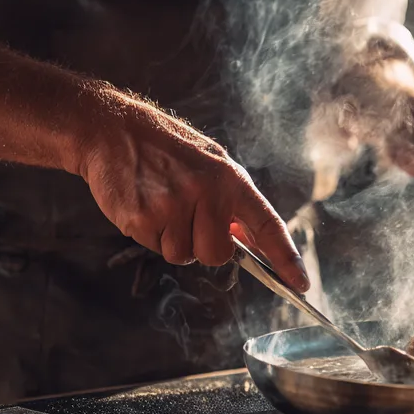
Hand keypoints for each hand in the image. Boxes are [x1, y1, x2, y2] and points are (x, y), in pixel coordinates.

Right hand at [72, 89, 309, 290]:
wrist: (113, 130)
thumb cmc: (167, 150)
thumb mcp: (212, 164)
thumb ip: (232, 202)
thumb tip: (250, 241)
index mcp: (231, 180)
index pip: (268, 225)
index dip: (286, 258)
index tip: (300, 283)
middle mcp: (207, 193)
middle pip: (217, 256)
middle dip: (203, 246)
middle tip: (186, 217)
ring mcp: (173, 206)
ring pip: (183, 256)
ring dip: (172, 239)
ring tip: (162, 204)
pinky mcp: (143, 218)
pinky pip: (155, 248)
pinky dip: (149, 234)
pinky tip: (144, 204)